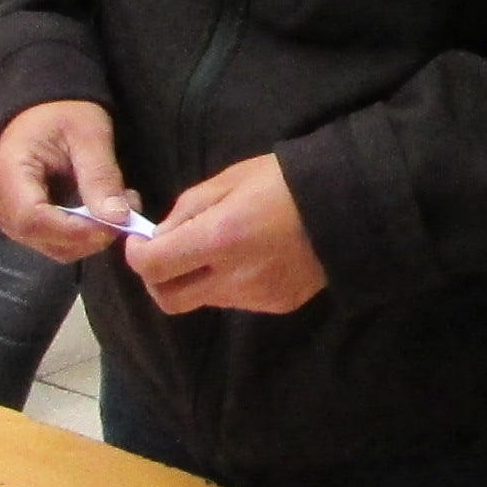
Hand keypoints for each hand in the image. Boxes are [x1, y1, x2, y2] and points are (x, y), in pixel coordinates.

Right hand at [0, 101, 136, 262]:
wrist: (44, 111)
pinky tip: (102, 212)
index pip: (32, 218)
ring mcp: (6, 216)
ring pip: (52, 247)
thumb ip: (100, 175)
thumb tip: (118, 218)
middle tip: (127, 211)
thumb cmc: (64, 114)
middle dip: (89, 234)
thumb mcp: (89, 134)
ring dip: (91, 236)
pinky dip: (84, 234)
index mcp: (7, 171)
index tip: (114, 225)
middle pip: (41, 238)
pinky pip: (55, 242)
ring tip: (119, 206)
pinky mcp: (22, 224)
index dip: (74, 230)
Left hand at [130, 154, 329, 317]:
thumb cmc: (284, 181)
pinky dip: (229, 283)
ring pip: (203, 300)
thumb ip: (188, 209)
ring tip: (221, 248)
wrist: (349, 205)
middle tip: (167, 255)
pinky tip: (252, 258)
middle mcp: (234, 278)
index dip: (137, 256)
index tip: (140, 242)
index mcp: (219, 239)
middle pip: (169, 300)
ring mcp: (257, 297)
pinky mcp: (277, 306)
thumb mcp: (229, 180)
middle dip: (158, 279)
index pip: (153, 267)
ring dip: (197, 279)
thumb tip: (160, 236)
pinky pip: (236, 301)